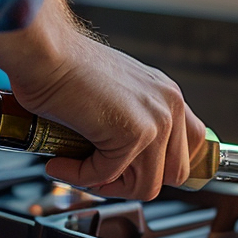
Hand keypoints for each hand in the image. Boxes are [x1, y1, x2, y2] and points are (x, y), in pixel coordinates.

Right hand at [0, 0, 204, 199]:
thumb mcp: (113, 94)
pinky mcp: (133, 134)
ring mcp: (156, 120)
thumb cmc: (63, 67)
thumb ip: (130, 121)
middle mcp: (169, 105)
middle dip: (134, 182)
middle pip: (175, 174)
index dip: (163, 167)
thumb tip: (126, 162)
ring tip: (78, 169)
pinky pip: (108, 177)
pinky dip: (79, 177)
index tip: (133, 173)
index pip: (193, 146)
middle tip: (100, 175)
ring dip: (107, 185)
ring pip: (146, 185)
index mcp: (167, 95)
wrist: (44, 52)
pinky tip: (60, 162)